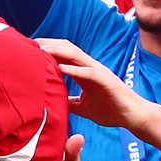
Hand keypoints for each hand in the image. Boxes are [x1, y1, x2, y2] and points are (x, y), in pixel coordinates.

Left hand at [39, 38, 160, 131]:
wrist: (132, 117)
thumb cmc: (110, 110)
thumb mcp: (81, 106)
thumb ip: (67, 101)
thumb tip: (51, 102)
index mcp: (83, 72)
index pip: (62, 55)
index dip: (46, 50)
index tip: (27, 48)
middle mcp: (90, 68)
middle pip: (67, 50)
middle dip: (48, 45)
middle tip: (28, 43)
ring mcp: (99, 73)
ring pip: (76, 56)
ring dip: (58, 52)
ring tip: (40, 49)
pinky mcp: (107, 81)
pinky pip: (89, 73)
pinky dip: (74, 69)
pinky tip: (60, 68)